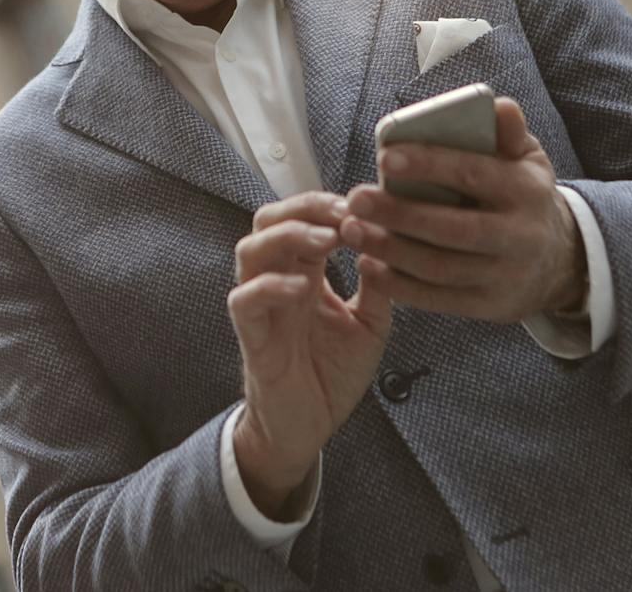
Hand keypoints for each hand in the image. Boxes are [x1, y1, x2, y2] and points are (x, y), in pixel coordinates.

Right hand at [226, 192, 391, 518]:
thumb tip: (386, 244)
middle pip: (268, 220)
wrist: (309, 427)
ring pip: (249, 251)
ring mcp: (262, 306)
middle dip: (304, 208)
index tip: (363, 204)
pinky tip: (302, 287)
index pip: (302, 218)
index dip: (326, 203)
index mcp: (304, 271)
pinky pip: (245, 300)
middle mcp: (278, 280)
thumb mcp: (370, 325)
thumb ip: (377, 287)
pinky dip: (270, 286)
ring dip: (288, 237)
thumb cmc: (332, 374)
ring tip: (327, 241)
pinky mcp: (252, 336)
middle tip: (343, 213)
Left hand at [338, 96, 585, 321]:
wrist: (558, 261)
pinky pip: (438, 298)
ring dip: (390, 250)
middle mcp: (519, 236)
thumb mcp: (528, 160)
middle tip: (355, 199)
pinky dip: (399, 285)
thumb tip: (498, 105)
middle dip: (399, 214)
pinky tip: (367, 265)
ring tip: (351, 231)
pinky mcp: (489, 306)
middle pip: (453, 228)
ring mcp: (504, 275)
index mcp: (526, 190)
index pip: (474, 174)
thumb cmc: (523, 196)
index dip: (430, 165)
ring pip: (440, 267)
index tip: (384, 157)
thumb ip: (508, 134)